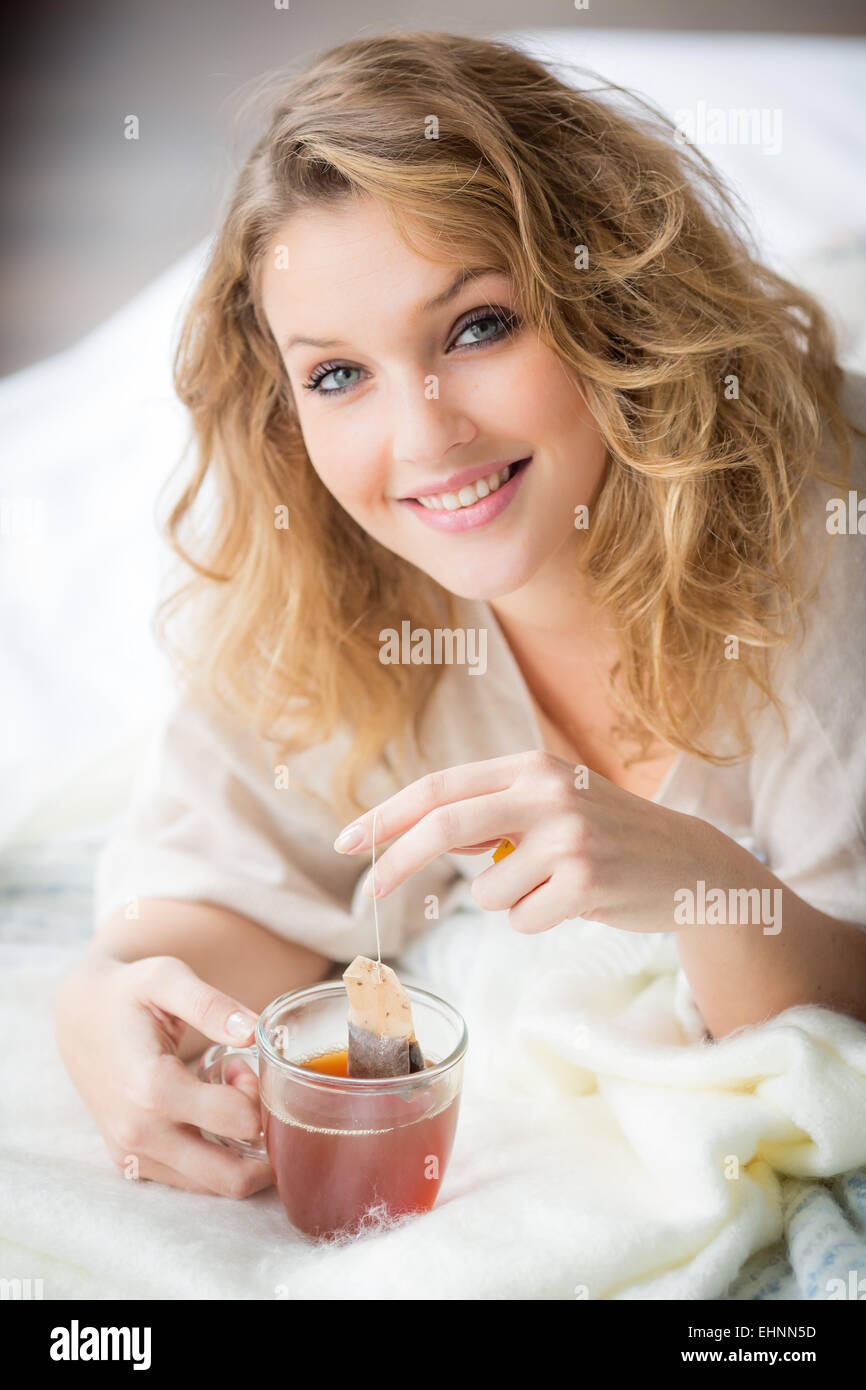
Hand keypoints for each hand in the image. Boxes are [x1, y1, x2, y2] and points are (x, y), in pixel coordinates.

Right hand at [54, 951, 273, 1195]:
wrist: (78, 1017)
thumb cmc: (128, 993)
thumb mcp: (166, 978)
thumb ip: (211, 1004)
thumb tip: (253, 1031)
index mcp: (152, 1088)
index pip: (240, 1121)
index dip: (256, 1092)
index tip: (241, 1064)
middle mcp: (140, 1133)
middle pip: (233, 1178)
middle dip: (260, 1140)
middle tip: (247, 1097)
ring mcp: (133, 1155)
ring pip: (216, 1186)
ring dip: (237, 1149)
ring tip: (222, 1101)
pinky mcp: (131, 1165)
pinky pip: (191, 1182)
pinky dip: (212, 1156)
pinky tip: (202, 1115)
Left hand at [334, 750, 722, 933]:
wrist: (690, 864)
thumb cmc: (608, 836)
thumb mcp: (550, 805)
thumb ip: (491, 813)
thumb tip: (418, 831)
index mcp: (530, 766)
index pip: (439, 788)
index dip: (387, 816)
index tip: (347, 842)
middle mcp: (547, 791)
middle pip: (444, 827)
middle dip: (396, 862)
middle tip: (370, 891)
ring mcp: (569, 836)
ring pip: (487, 890)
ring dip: (508, 901)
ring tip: (555, 887)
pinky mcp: (587, 881)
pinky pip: (523, 920)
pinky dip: (539, 921)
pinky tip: (580, 903)